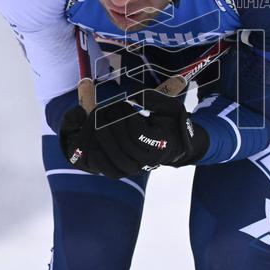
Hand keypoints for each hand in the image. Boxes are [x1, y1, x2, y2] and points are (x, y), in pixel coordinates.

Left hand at [58, 91, 208, 178]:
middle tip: (104, 111)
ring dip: (104, 141)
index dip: (126, 118)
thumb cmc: (171, 122)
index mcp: (163, 143)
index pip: (137, 133)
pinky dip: (101, 161)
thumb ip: (152, 100)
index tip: (122, 105)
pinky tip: (93, 147)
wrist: (175, 143)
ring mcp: (139, 167)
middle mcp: (151, 159)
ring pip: (117, 160)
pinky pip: (112, 171)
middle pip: (125, 145)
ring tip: (97, 124)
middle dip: (111, 126)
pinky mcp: (129, 171)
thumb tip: (133, 98)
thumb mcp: (168, 106)